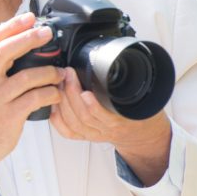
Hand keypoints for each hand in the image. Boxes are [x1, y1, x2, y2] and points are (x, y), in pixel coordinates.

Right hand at [0, 14, 64, 191]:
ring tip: (59, 72)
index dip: (12, 26)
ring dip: (48, 72)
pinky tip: (55, 93)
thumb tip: (16, 40)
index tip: (29, 17)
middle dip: (29, 38)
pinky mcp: (8, 115)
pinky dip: (50, 93)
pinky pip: (35, 98)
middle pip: (5, 51)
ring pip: (26, 76)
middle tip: (46, 33)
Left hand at [51, 67, 171, 184]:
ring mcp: (94, 134)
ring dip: (62, 101)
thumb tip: (116, 59)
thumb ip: (129, 84)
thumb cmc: (141, 115)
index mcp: (120, 120)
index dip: (89, 101)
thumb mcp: (140, 97)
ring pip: (72, 122)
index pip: (101, 114)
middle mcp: (105, 129)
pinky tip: (54, 105)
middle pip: (82, 116)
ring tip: (60, 84)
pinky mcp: (85, 136)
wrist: (142, 135)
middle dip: (71, 92)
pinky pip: (67, 132)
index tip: (82, 83)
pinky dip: (57, 118)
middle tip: (67, 74)